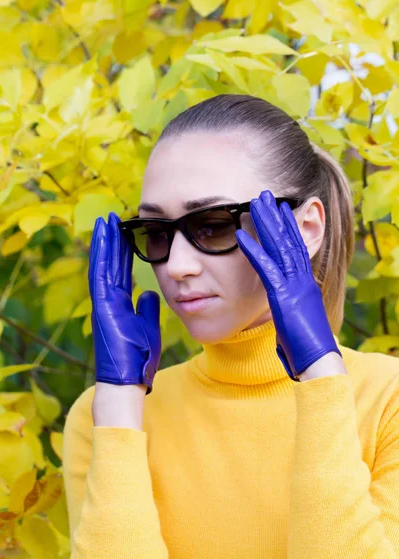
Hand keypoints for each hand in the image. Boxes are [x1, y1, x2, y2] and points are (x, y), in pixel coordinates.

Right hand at [88, 212, 161, 393]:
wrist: (127, 380)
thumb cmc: (138, 358)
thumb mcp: (147, 326)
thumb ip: (146, 308)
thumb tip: (149, 292)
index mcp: (118, 304)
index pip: (120, 271)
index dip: (121, 251)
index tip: (124, 232)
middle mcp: (108, 300)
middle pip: (111, 263)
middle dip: (112, 240)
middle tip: (113, 218)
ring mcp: (103, 302)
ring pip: (102, 264)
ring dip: (105, 241)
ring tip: (107, 220)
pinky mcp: (101, 307)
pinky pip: (100, 275)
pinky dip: (101, 255)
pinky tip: (104, 237)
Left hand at [235, 190, 341, 381]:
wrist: (319, 362)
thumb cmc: (308, 350)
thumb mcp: (296, 323)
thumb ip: (287, 311)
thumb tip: (281, 314)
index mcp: (306, 284)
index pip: (297, 248)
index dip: (288, 226)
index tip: (280, 208)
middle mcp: (303, 279)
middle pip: (288, 240)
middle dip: (276, 216)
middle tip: (265, 195)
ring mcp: (295, 286)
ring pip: (280, 247)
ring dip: (266, 223)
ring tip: (254, 202)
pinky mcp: (284, 297)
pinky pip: (266, 268)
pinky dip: (253, 250)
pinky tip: (240, 235)